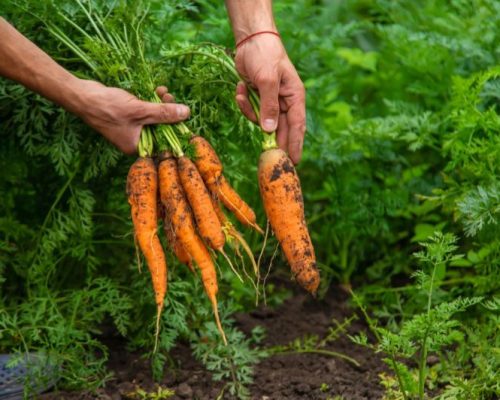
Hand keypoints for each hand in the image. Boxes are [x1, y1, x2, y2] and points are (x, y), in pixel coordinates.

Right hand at [74, 80, 189, 153]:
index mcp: (136, 146)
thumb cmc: (108, 107)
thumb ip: (164, 113)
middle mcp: (134, 140)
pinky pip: (145, 110)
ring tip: (164, 91)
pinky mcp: (128, 115)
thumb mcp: (140, 111)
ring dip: (161, 104)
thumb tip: (186, 113)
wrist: (82, 95)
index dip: (175, 129)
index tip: (184, 116)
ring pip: (154, 117)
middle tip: (171, 98)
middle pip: (160, 128)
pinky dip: (151, 101)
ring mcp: (130, 127)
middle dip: (168, 112)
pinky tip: (157, 90)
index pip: (163, 142)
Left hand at [234, 34, 305, 163]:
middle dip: (271, 140)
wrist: (250, 39)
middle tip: (268, 160)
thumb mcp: (267, 80)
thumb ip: (269, 106)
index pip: (297, 126)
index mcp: (294, 97)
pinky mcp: (257, 98)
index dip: (295, 145)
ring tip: (244, 92)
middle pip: (280, 129)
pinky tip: (240, 87)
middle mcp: (285, 102)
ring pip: (262, 121)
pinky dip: (243, 102)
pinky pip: (250, 110)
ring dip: (250, 112)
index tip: (293, 163)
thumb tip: (269, 130)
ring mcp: (270, 101)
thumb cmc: (265, 55)